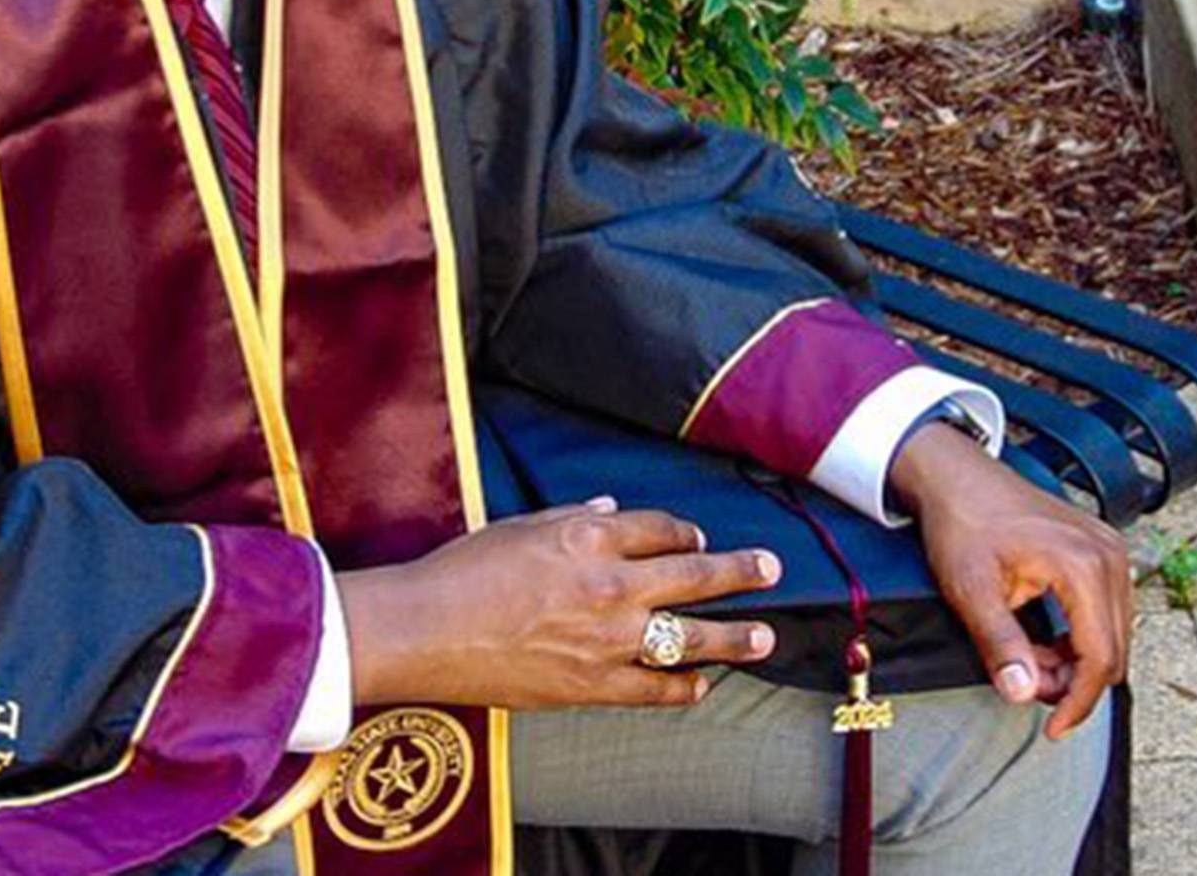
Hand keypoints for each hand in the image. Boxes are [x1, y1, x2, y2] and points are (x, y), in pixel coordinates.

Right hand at [338, 500, 783, 711]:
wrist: (425, 631)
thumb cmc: (462, 571)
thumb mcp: (520, 526)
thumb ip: (574, 517)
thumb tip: (612, 509)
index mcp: (592, 537)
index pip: (662, 530)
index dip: (686, 533)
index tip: (698, 538)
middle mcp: (612, 584)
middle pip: (696, 575)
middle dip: (740, 571)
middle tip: (772, 569)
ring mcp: (608, 639)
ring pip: (691, 636)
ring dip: (734, 636)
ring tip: (764, 637)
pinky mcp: (593, 685)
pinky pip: (655, 688)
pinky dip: (683, 688)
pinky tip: (703, 686)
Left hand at [890, 420, 1134, 740]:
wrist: (958, 478)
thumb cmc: (963, 523)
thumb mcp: (972, 590)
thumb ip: (1001, 645)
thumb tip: (1024, 694)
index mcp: (1084, 565)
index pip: (1101, 657)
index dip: (1078, 702)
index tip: (1053, 728)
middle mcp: (1109, 556)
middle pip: (1114, 651)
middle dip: (1074, 683)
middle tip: (1027, 686)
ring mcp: (1110, 552)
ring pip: (1114, 636)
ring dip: (1077, 662)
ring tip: (1029, 661)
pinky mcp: (1102, 553)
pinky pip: (1108, 613)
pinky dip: (1080, 638)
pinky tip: (1045, 642)